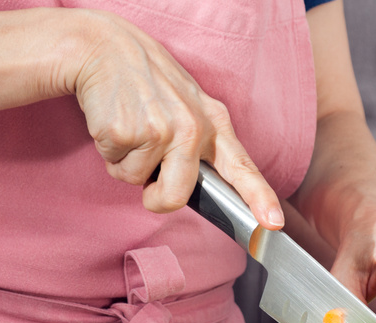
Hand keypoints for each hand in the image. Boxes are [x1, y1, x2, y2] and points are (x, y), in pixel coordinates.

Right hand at [72, 10, 283, 228]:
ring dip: (127, 164)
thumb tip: (200, 188)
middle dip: (156, 198)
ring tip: (130, 127)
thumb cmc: (147, 82)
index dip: (260, 199)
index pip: (242, 168)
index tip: (272, 223)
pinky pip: (115, 167)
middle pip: (177, 197)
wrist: (103, 46)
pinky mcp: (126, 132)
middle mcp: (193, 128)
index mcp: (214, 122)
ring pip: (137, 183)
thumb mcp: (189, 104)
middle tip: (147, 175)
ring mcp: (160, 130)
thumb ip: (201, 143)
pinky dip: (110, 152)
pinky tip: (114, 120)